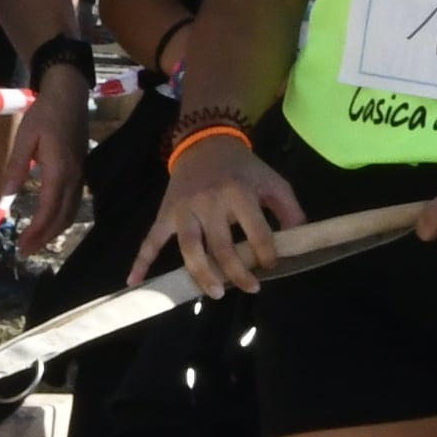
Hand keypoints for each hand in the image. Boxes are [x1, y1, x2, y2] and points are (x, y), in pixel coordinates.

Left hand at [2, 72, 89, 240]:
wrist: (70, 96)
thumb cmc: (44, 114)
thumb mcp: (25, 137)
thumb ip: (16, 167)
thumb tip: (5, 195)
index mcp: (59, 170)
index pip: (49, 210)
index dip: (36, 231)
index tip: (21, 245)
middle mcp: (74, 177)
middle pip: (62, 217)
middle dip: (44, 238)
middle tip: (25, 251)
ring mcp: (80, 175)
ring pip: (70, 213)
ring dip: (54, 231)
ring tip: (35, 242)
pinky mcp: (81, 172)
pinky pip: (73, 203)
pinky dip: (61, 218)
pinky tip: (49, 222)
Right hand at [138, 131, 302, 291]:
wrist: (204, 143)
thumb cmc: (243, 168)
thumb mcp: (272, 182)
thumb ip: (290, 209)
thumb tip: (301, 240)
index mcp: (238, 193)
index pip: (256, 231)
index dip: (266, 254)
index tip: (270, 265)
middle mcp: (209, 202)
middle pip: (221, 246)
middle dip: (236, 272)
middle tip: (250, 288)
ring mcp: (183, 210)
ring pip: (189, 248)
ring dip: (202, 274)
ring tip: (215, 293)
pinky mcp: (165, 214)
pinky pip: (151, 240)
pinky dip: (141, 261)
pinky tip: (135, 282)